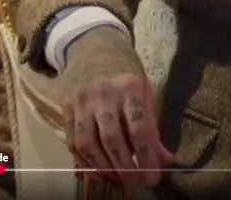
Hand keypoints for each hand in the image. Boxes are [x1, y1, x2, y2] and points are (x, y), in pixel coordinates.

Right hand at [57, 26, 174, 185]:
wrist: (92, 47)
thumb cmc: (126, 72)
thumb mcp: (146, 91)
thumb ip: (153, 125)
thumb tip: (165, 159)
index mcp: (130, 87)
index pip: (139, 128)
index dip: (147, 156)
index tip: (154, 177)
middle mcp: (103, 95)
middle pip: (113, 140)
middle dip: (127, 167)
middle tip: (138, 183)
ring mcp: (81, 103)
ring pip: (89, 145)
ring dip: (106, 169)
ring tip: (121, 180)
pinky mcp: (66, 110)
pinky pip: (74, 143)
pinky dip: (87, 162)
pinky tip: (101, 171)